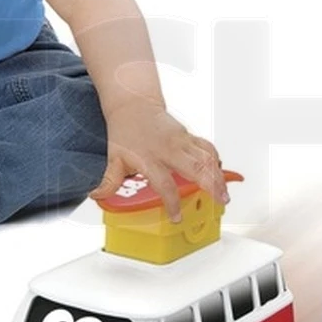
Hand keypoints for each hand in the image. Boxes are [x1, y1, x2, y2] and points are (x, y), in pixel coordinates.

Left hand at [90, 102, 227, 221]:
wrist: (133, 104)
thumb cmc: (125, 130)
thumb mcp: (113, 158)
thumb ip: (109, 181)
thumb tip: (97, 196)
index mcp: (150, 158)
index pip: (164, 184)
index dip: (172, 203)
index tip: (177, 216)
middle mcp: (169, 149)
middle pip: (196, 168)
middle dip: (211, 185)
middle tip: (220, 201)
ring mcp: (181, 141)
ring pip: (206, 157)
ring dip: (218, 175)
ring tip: (225, 193)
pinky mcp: (188, 136)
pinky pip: (207, 147)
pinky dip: (215, 159)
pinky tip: (219, 171)